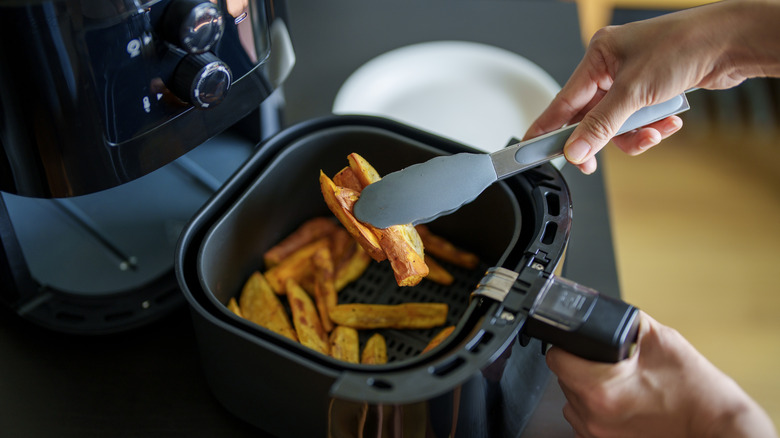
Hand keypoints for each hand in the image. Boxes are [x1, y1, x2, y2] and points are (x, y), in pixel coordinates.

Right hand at [523, 0, 779, 173]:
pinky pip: (638, 120)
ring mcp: (633, 78)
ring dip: (634, 134)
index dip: (546, 128)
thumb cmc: (685, 47)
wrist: (732, 42)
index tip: (530, 149)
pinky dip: (652, 127)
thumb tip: (575, 149)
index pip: (562, 101)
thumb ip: (601, 125)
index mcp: (598, 56)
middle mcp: (612, 67)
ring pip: (617, 123)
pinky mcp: (652, 90)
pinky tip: (669, 122)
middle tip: (594, 160)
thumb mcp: (634, 92)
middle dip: (603, 137)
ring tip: (654, 132)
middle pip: (591, 117)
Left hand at [546, 311, 776, 437]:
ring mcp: (598, 435)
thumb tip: (604, 311)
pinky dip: (595, 409)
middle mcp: (595, 415)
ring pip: (571, 402)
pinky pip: (585, 422)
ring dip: (585, 389)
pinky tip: (619, 401)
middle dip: (581, 366)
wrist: (716, 426)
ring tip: (616, 382)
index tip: (580, 343)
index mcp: (601, 388)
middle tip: (609, 363)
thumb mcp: (660, 340)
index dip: (567, 345)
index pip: (556, 358)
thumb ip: (626, 322)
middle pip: (563, 379)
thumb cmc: (696, 393)